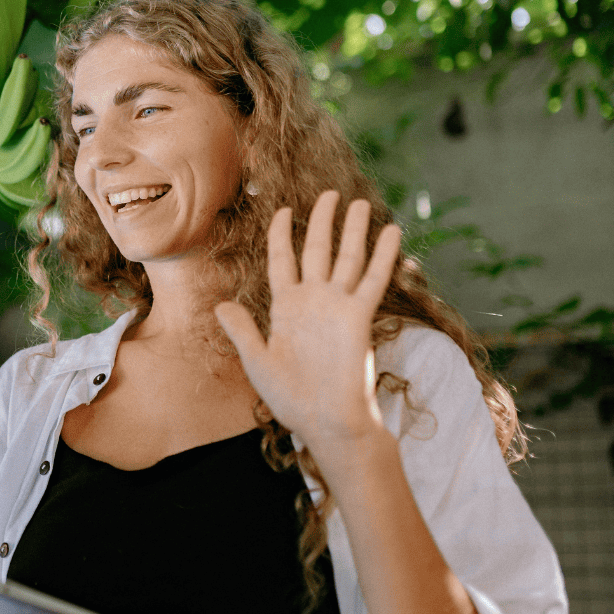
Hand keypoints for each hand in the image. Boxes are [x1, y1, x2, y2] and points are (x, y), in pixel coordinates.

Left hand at [214, 190, 400, 452]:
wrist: (324, 420)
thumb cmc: (290, 397)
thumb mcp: (257, 361)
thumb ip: (242, 331)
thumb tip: (221, 306)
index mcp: (286, 308)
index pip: (282, 260)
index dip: (281, 235)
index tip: (283, 210)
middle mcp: (313, 300)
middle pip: (318, 250)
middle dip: (323, 221)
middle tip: (331, 194)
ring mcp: (338, 306)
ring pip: (347, 258)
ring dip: (354, 230)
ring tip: (359, 203)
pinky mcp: (360, 317)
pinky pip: (373, 279)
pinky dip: (383, 255)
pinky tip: (391, 231)